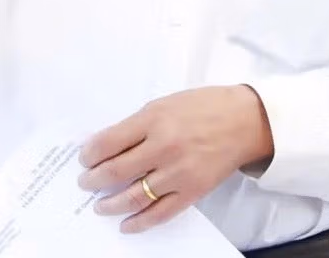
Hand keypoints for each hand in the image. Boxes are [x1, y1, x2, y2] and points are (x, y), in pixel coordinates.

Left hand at [77, 86, 273, 232]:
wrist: (244, 122)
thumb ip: (137, 125)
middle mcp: (164, 147)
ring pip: (133, 197)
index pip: (109, 142)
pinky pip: (160, 213)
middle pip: (116, 171)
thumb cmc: (204, 107)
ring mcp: (178, 173)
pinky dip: (139, 222)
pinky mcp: (192, 191)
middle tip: (85, 182)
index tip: (84, 158)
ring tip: (99, 206)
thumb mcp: (165, 104)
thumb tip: (107, 144)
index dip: (90, 154)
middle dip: (93, 180)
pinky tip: (126, 224)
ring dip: (110, 204)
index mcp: (154, 120)